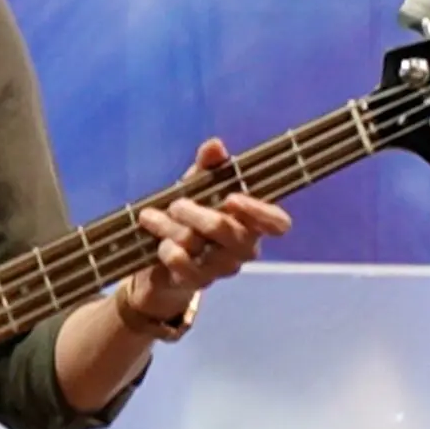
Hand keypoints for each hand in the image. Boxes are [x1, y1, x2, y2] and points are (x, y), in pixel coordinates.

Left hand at [130, 137, 292, 318]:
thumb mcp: (195, 187)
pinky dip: (166, 250)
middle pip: (228, 230)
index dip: (260, 211)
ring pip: (197, 243)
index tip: (232, 198)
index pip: (278, 223)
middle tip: (175, 204)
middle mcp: (243, 248)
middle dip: (195, 212)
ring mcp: (221, 268)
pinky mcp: (197, 283)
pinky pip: (182, 264)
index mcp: (251, 223)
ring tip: (151, 218)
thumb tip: (215, 145)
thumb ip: (208, 167)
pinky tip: (159, 245)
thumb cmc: (187, 219)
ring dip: (168, 226)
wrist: (159, 261)